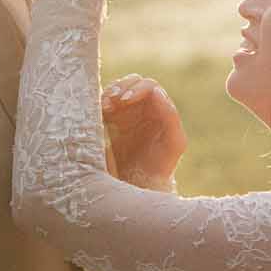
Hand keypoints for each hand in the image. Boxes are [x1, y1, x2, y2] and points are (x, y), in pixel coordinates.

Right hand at [102, 73, 187, 187]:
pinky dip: (97, 106)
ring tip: (105, 107)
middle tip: (112, 100)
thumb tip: (157, 91)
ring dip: (108, 94)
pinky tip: (98, 114)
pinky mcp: (104, 123)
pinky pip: (99, 107)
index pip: (147, 86)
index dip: (137, 88)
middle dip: (119, 87)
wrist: (141, 187)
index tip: (126, 99)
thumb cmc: (161, 165)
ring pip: (112, 92)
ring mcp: (120, 113)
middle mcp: (139, 106)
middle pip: (128, 83)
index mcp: (157, 108)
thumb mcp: (174, 142)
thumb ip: (170, 116)